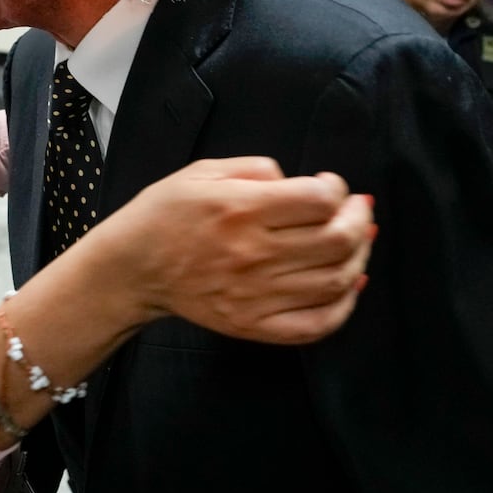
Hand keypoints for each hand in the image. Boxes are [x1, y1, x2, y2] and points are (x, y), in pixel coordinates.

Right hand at [93, 157, 374, 344]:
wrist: (132, 268)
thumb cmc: (165, 214)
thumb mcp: (201, 171)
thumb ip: (256, 167)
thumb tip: (301, 183)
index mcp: (239, 209)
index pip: (319, 199)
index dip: (337, 189)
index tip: (330, 186)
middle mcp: (252, 253)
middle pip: (338, 239)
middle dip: (360, 219)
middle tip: (357, 210)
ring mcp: (255, 295)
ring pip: (337, 279)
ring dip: (359, 256)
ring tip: (356, 241)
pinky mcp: (254, 325)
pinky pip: (318, 323)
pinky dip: (345, 305)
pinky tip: (347, 284)